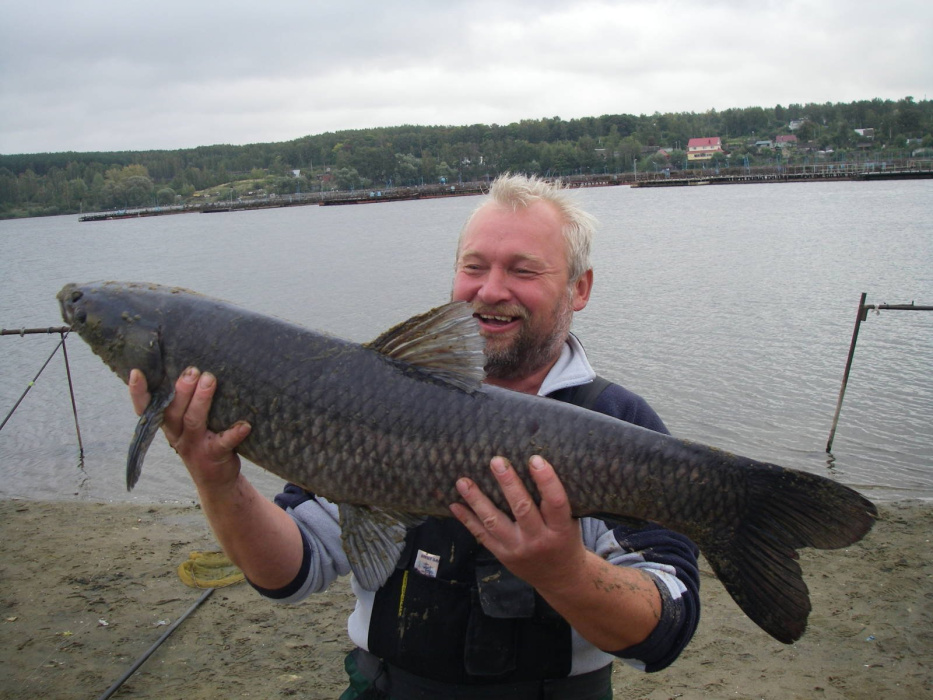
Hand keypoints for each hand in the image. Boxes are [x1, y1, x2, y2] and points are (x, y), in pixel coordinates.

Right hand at [129, 367, 250, 492]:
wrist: (216, 480)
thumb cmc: (201, 440)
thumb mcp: (186, 425)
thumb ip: (184, 402)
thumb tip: (192, 367)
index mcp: (167, 425)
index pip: (145, 408)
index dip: (138, 392)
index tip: (136, 372)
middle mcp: (176, 435)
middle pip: (172, 411)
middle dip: (181, 389)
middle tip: (192, 370)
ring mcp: (194, 446)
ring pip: (193, 421)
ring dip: (201, 400)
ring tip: (209, 379)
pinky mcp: (213, 455)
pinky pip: (223, 442)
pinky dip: (234, 433)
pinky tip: (244, 425)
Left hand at [450, 455, 586, 592]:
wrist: (560, 578)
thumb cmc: (565, 540)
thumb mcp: (570, 522)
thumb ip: (555, 501)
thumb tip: (535, 463)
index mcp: (561, 529)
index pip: (555, 502)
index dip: (546, 480)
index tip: (535, 459)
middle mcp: (539, 539)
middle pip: (522, 509)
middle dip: (508, 483)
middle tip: (496, 461)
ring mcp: (518, 549)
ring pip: (495, 522)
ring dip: (477, 500)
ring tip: (463, 482)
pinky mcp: (502, 555)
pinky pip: (482, 536)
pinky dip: (467, 520)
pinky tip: (455, 505)